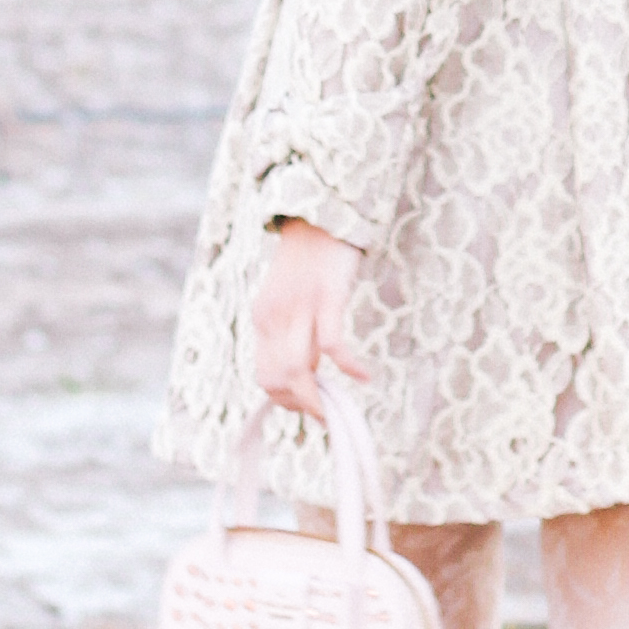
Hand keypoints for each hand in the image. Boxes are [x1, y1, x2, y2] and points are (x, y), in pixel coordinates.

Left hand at [250, 218, 366, 418]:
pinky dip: (349, 368)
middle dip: (301, 405)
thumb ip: (292, 334)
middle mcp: (274, 317)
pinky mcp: (327, 297)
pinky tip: (365, 376)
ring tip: (337, 408)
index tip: (310, 404)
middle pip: (276, 380)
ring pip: (296, 370)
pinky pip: (333, 345)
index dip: (286, 400)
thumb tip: (306, 374)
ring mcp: (299, 308)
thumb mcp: (290, 301)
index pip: (264, 377)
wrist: (320, 216)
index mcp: (263, 319)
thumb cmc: (309, 262)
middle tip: (326, 412)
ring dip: (317, 399)